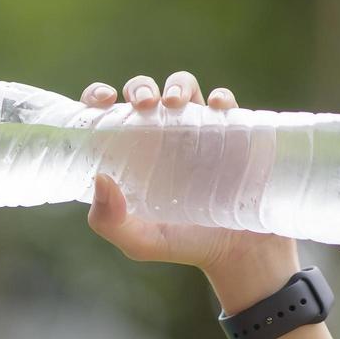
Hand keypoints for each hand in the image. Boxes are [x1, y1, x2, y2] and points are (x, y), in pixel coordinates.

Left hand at [80, 71, 297, 274]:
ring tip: (174, 103)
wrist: (242, 254)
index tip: (101, 99)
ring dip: (177, 84)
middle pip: (145, 93)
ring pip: (184, 87)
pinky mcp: (234, 133)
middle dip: (141, 87)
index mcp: (131, 155)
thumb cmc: (185, 245)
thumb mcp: (140, 242)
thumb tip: (100, 178)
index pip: (106, 115)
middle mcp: (161, 138)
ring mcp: (198, 132)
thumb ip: (109, 222)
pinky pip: (226, 103)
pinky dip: (220, 98)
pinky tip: (217, 108)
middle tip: (143, 104)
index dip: (97, 97)